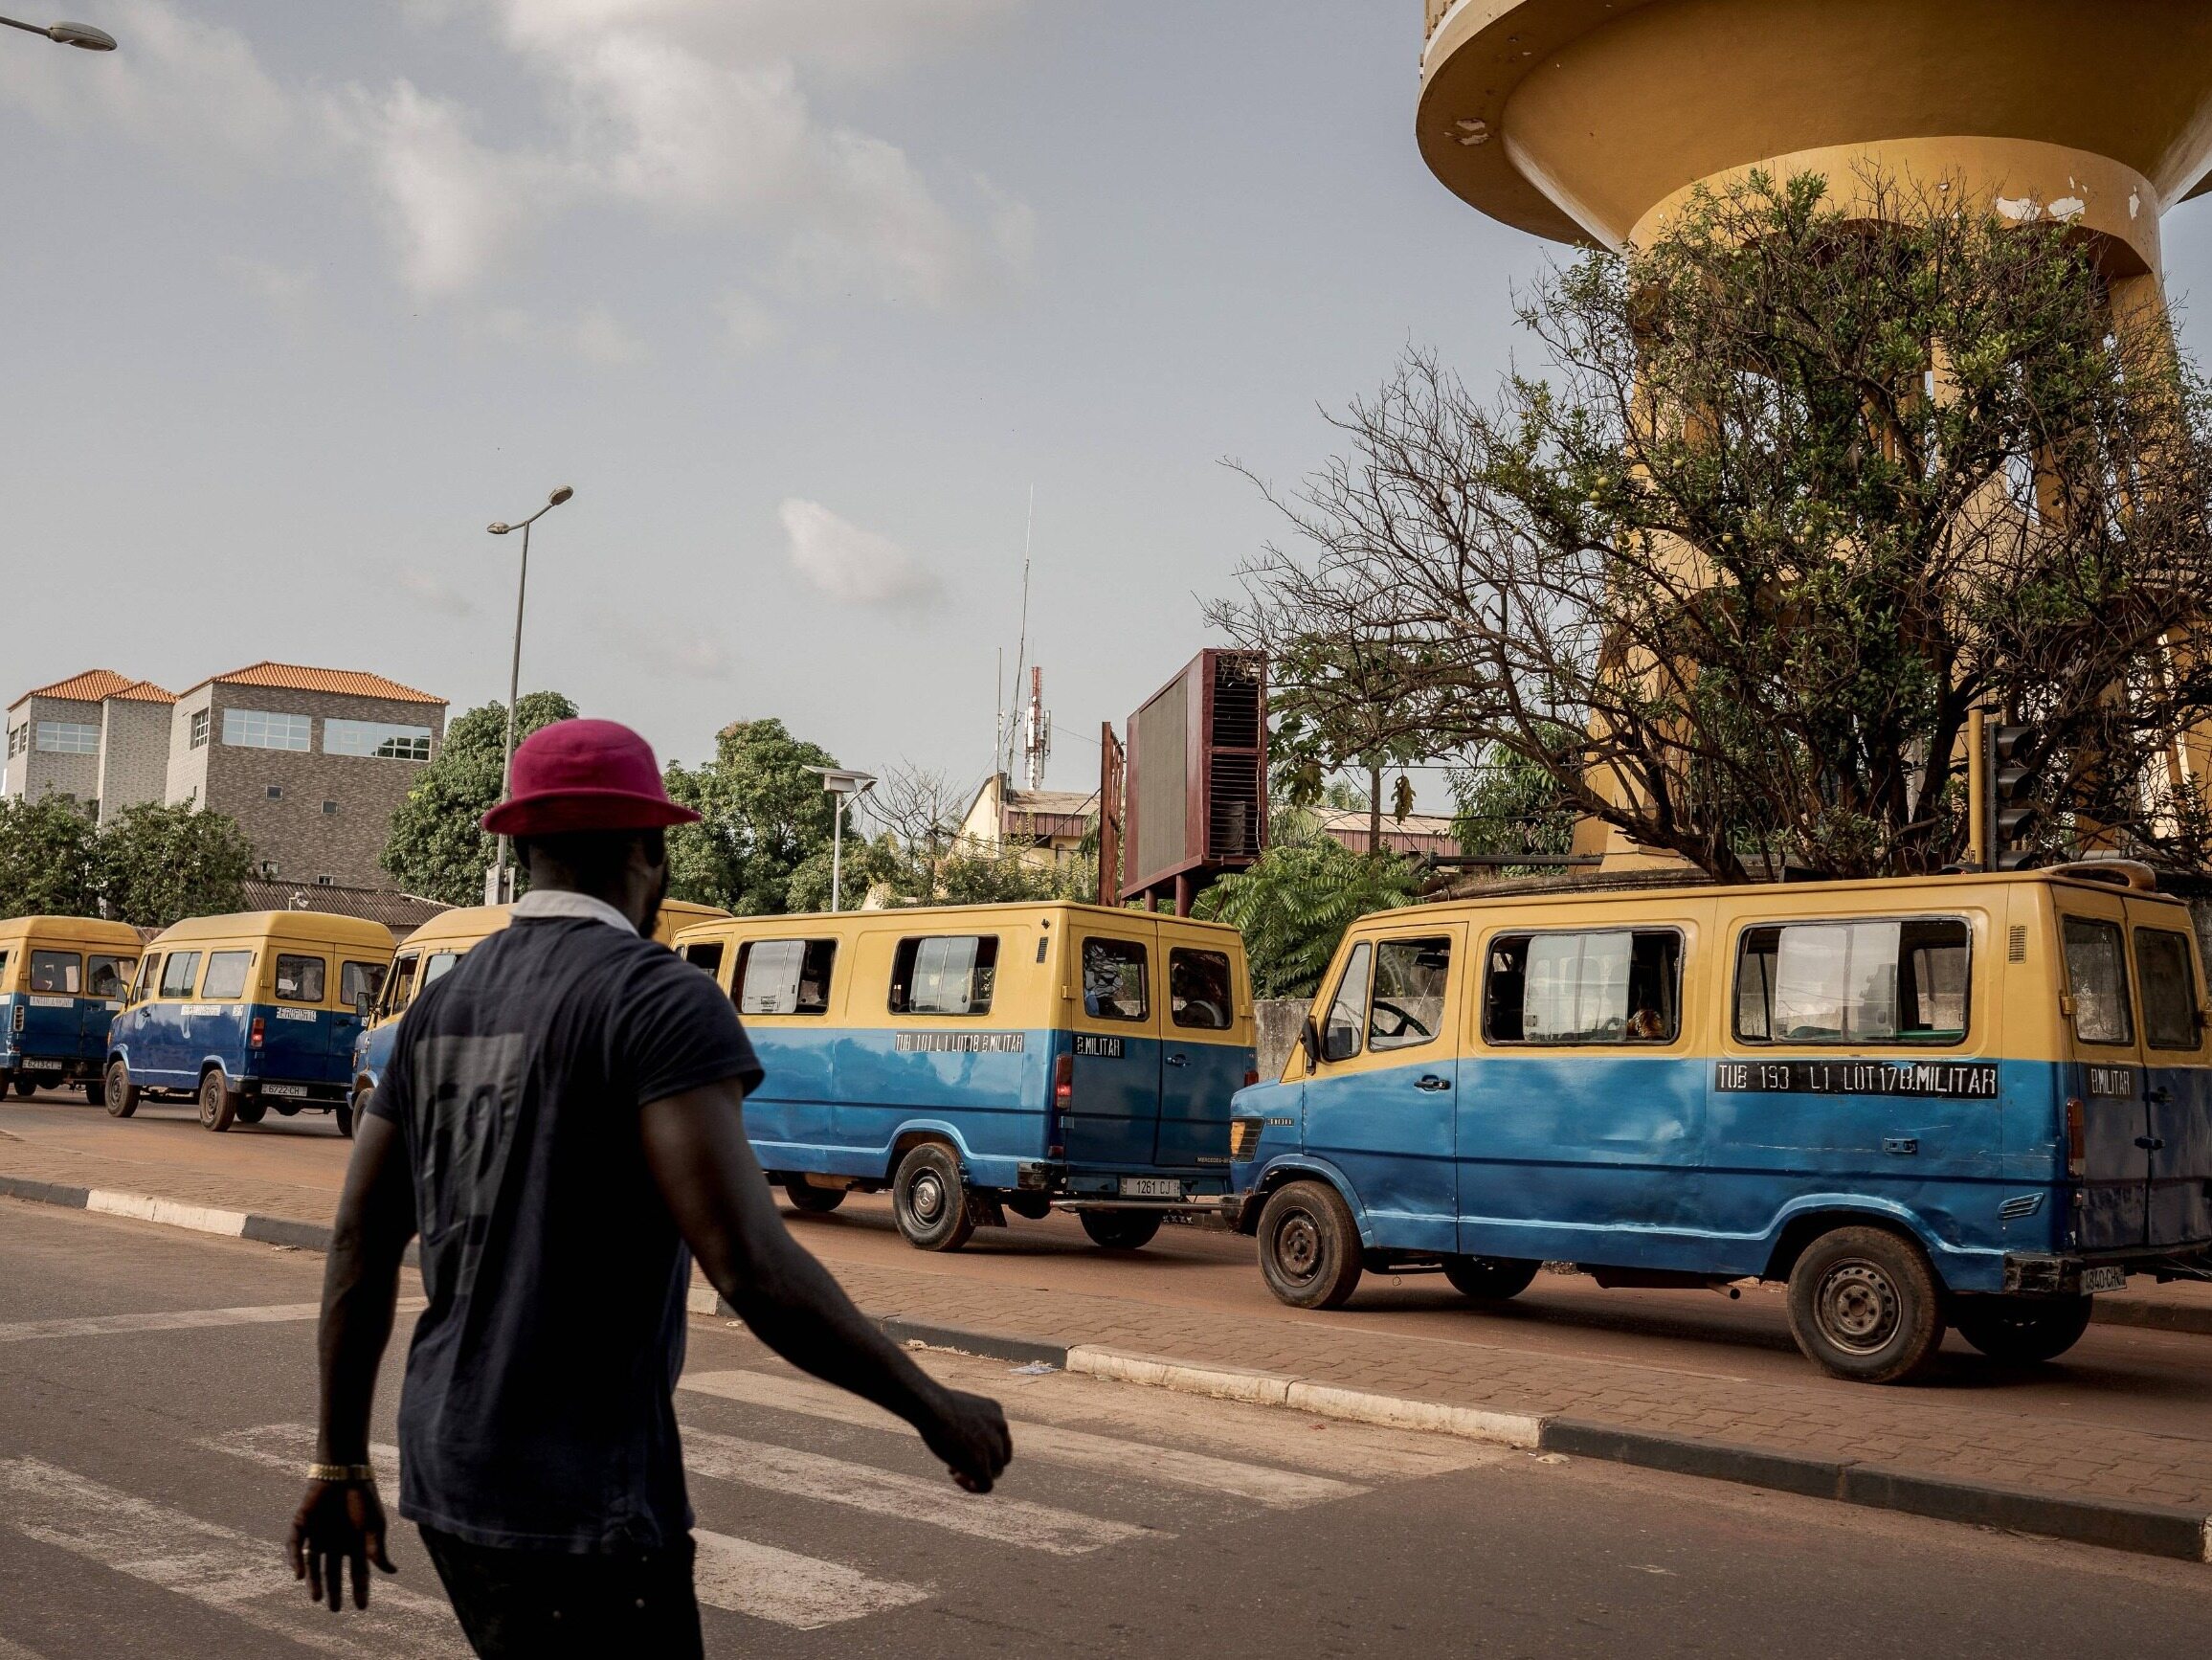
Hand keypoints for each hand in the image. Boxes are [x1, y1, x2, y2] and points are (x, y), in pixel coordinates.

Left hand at [287, 1480, 395, 1610]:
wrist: (345, 1472)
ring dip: (314, 1582)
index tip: (362, 1607)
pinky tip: (299, 1575)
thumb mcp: (375, 1526)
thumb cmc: (363, 1498)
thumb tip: (392, 1573)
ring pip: (313, 1565)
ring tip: (317, 1599)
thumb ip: (378, 1550)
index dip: (360, 1589)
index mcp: (353, 1544)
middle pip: (333, 1572)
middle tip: (335, 1609)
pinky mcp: (301, 1526)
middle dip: (333, 1591)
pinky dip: (296, 1561)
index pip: (357, 1572)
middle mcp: (334, 1544)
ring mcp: (317, 1536)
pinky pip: (296, 1546)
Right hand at [916, 1386, 1012, 1493]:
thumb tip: (959, 1435)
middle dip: (981, 1462)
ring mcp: (993, 1447)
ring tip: (954, 1471)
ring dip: (976, 1474)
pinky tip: (957, 1478)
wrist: (933, 1408)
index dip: (982, 1446)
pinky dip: (973, 1487)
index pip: (999, 1436)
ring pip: (995, 1471)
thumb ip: (964, 1421)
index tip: (961, 1446)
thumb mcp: (956, 1407)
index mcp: (995, 1411)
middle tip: (958, 1462)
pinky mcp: (983, 1465)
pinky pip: (986, 1485)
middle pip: (1000, 1455)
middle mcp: (1000, 1427)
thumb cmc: (934, 1405)